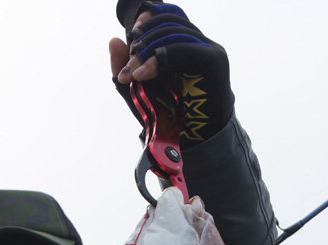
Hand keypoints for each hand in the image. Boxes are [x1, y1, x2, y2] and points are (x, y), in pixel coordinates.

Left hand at [110, 1, 233, 144]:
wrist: (195, 144)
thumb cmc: (171, 120)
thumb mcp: (140, 92)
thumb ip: (125, 69)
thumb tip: (113, 40)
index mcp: (184, 45)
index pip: (168, 17)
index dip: (149, 18)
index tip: (131, 34)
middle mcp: (198, 43)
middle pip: (167, 24)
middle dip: (142, 43)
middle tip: (128, 69)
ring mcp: (209, 49)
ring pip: (174, 33)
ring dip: (148, 52)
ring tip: (134, 75)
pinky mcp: (214, 61)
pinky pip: (185, 49)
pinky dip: (161, 58)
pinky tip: (144, 74)